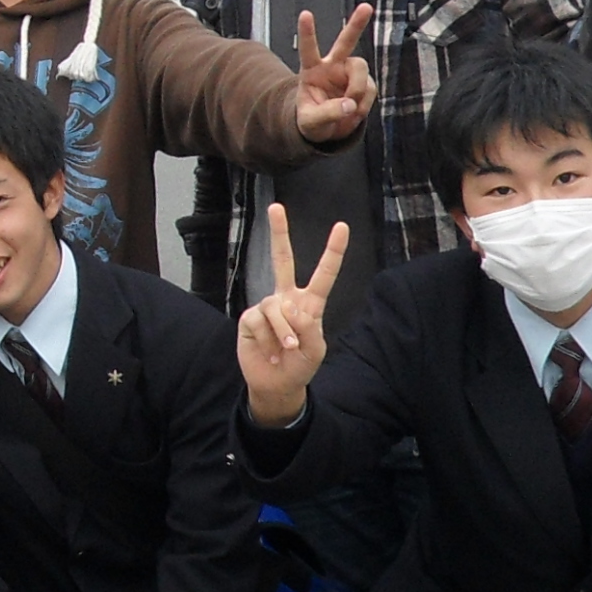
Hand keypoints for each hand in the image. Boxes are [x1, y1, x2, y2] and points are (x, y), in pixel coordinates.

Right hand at [235, 204, 347, 420]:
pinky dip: (268, 340)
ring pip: (276, 308)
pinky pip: (259, 322)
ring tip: (285, 350)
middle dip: (278, 233)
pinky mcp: (249, 319)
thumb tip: (289, 309)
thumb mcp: (315, 350)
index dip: (333, 251)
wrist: (276, 384)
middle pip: (282, 259)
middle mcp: (286, 299)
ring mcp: (266, 306)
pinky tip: (268, 352)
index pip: (324, 274)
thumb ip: (308, 328)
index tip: (342, 227)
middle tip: (275, 207)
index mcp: (310, 303)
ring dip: (284, 333)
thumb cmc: (300, 365)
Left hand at [290, 4, 376, 145]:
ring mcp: (350, 74)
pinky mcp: (365, 84)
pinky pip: (370, 90)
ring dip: (357, 88)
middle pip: (346, 42)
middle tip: (366, 7)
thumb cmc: (313, 121)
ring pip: (361, 69)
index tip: (305, 14)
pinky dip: (364, 104)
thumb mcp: (311, 123)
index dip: (307, 32)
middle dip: (356, 24)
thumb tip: (350, 105)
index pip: (308, 49)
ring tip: (350, 107)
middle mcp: (332, 66)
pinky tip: (355, 111)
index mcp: (311, 71)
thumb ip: (327, 113)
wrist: (328, 131)